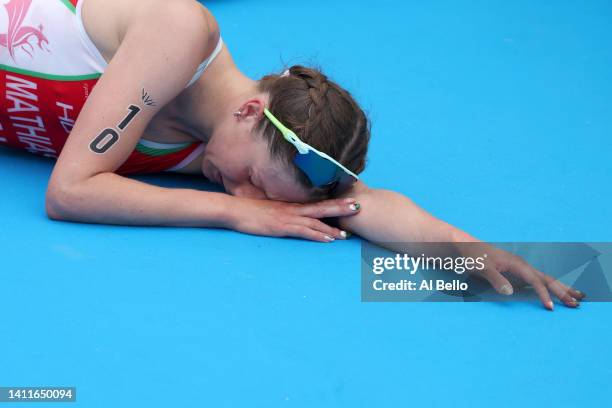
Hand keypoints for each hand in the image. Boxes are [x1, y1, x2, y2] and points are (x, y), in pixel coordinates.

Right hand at [229, 197, 360, 241]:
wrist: (233, 210)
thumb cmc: (249, 210)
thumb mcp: (270, 208)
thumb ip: (283, 211)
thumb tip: (291, 216)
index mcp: (292, 205)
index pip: (317, 202)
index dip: (334, 201)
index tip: (349, 200)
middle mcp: (293, 209)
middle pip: (321, 208)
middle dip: (341, 208)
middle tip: (358, 207)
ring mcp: (288, 217)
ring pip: (315, 221)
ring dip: (332, 227)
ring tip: (347, 233)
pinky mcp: (281, 226)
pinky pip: (302, 231)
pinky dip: (316, 235)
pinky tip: (327, 239)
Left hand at [471, 244, 585, 309]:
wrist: (466, 246)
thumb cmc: (473, 256)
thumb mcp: (481, 267)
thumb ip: (495, 279)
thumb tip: (509, 292)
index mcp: (516, 263)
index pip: (535, 280)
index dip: (543, 294)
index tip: (550, 307)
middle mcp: (522, 265)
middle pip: (547, 279)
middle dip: (562, 290)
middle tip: (577, 302)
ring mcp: (520, 269)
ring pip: (545, 279)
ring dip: (560, 289)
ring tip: (577, 298)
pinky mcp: (516, 274)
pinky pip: (537, 282)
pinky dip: (549, 288)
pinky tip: (557, 294)